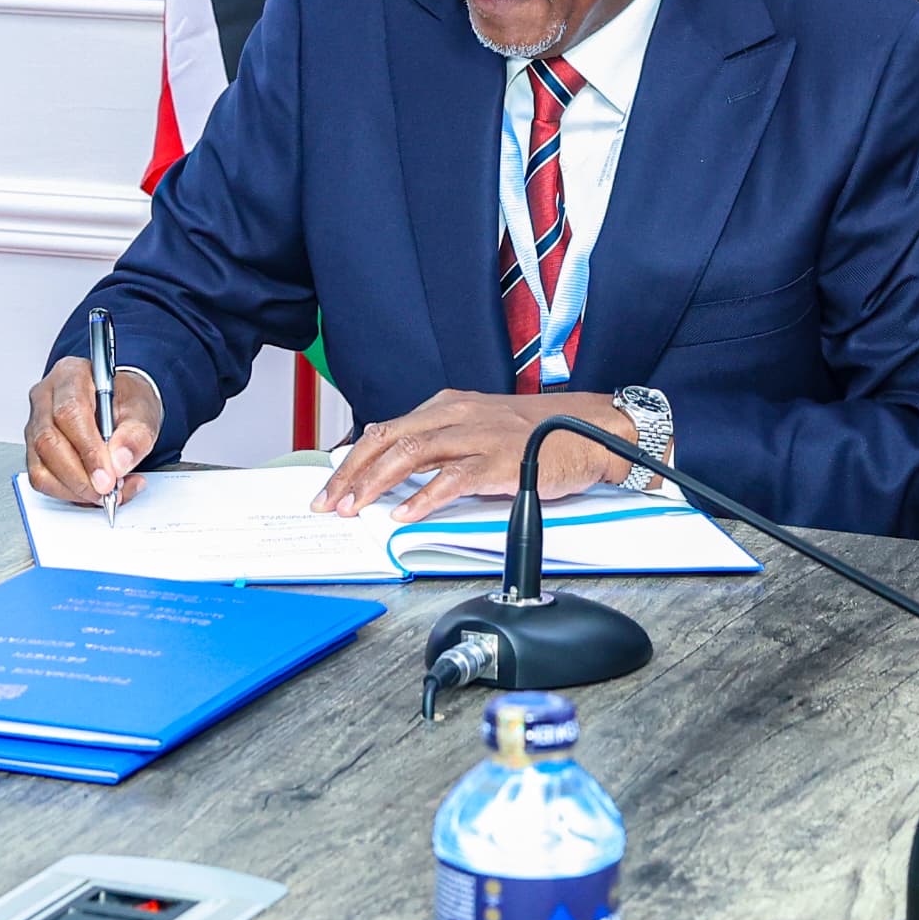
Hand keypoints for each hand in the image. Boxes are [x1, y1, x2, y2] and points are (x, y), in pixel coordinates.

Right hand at [22, 354, 159, 507]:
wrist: (120, 406)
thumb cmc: (126, 401)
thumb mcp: (143, 411)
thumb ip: (136, 435)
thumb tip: (119, 461)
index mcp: (71, 375)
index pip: (70, 412)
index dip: (88, 450)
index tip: (108, 477)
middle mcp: (46, 397)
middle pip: (49, 441)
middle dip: (81, 475)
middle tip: (108, 491)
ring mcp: (35, 424)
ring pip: (41, 465)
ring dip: (75, 488)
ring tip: (107, 492)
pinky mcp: (34, 449)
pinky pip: (42, 479)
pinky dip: (68, 493)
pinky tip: (92, 491)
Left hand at [314, 392, 629, 516]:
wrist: (590, 431)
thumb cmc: (538, 434)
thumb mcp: (482, 428)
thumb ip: (444, 445)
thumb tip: (401, 473)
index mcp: (449, 406)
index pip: (386, 428)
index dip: (353, 457)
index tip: (331, 481)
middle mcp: (457, 414)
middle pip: (388, 438)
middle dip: (351, 472)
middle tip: (329, 501)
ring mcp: (477, 435)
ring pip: (411, 454)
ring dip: (375, 484)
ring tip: (355, 508)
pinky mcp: (498, 459)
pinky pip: (452, 478)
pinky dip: (423, 497)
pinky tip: (405, 514)